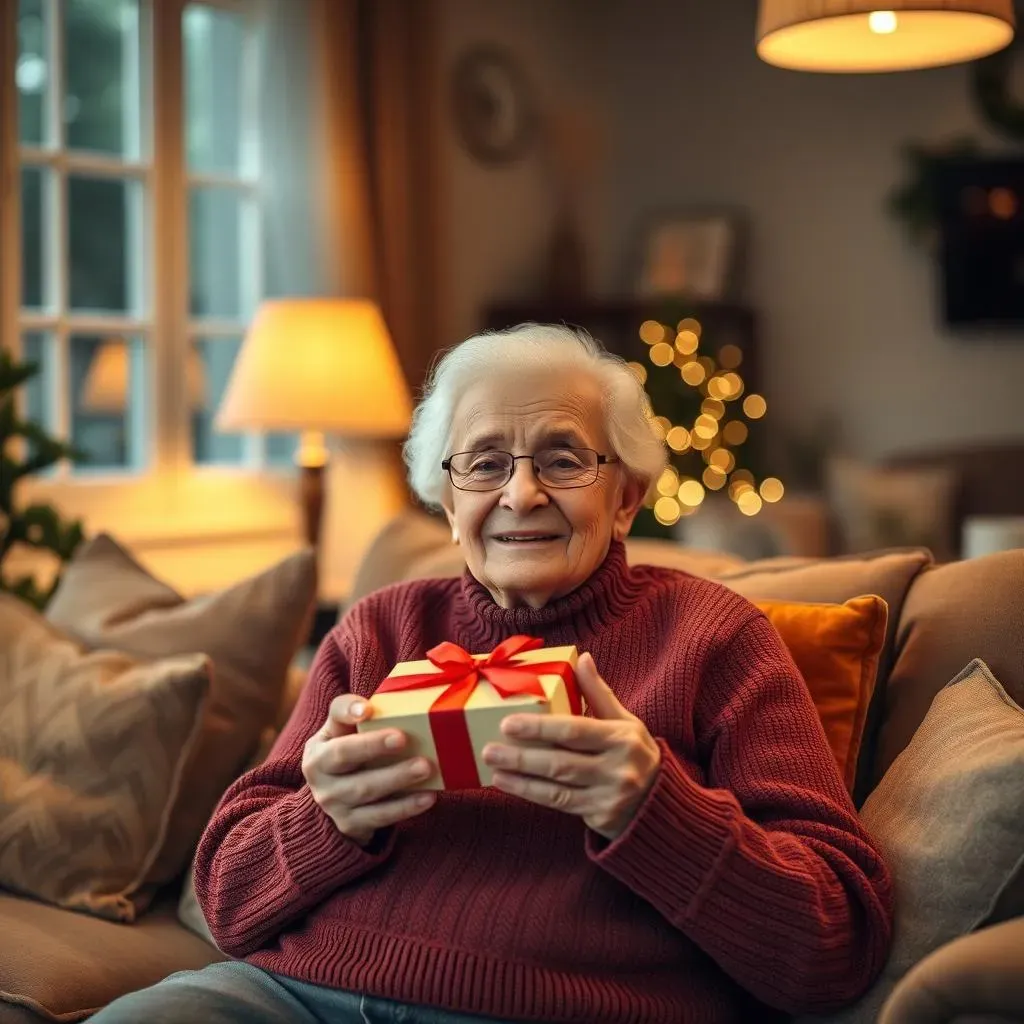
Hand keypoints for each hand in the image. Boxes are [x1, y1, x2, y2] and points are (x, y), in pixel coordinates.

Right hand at [302, 694, 436, 845]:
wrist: (336, 800)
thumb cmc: (345, 754)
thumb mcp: (339, 734)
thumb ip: (348, 712)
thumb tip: (368, 707)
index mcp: (318, 752)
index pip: (332, 726)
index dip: (348, 716)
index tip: (369, 710)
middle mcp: (321, 780)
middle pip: (345, 758)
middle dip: (374, 747)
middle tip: (404, 738)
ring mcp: (335, 806)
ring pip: (366, 791)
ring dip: (398, 778)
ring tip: (425, 767)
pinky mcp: (352, 825)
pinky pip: (381, 816)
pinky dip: (405, 806)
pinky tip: (427, 796)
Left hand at [482, 653, 660, 839]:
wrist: (660, 802)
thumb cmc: (635, 753)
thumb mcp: (625, 720)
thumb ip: (599, 693)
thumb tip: (582, 658)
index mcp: (621, 738)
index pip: (574, 730)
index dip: (539, 728)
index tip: (508, 723)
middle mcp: (617, 768)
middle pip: (561, 762)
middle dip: (521, 756)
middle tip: (488, 748)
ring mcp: (609, 796)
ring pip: (556, 787)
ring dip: (520, 777)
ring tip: (493, 766)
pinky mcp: (601, 817)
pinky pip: (559, 804)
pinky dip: (531, 793)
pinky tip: (510, 784)